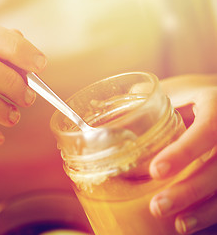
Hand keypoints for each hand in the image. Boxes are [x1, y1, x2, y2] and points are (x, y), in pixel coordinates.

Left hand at [149, 74, 216, 233]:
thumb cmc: (193, 95)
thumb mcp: (175, 89)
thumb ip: (147, 98)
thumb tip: (106, 111)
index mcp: (216, 105)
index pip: (207, 129)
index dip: (184, 152)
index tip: (156, 171)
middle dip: (190, 190)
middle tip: (159, 206)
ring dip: (204, 209)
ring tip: (179, 225)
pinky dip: (210, 212)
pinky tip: (190, 223)